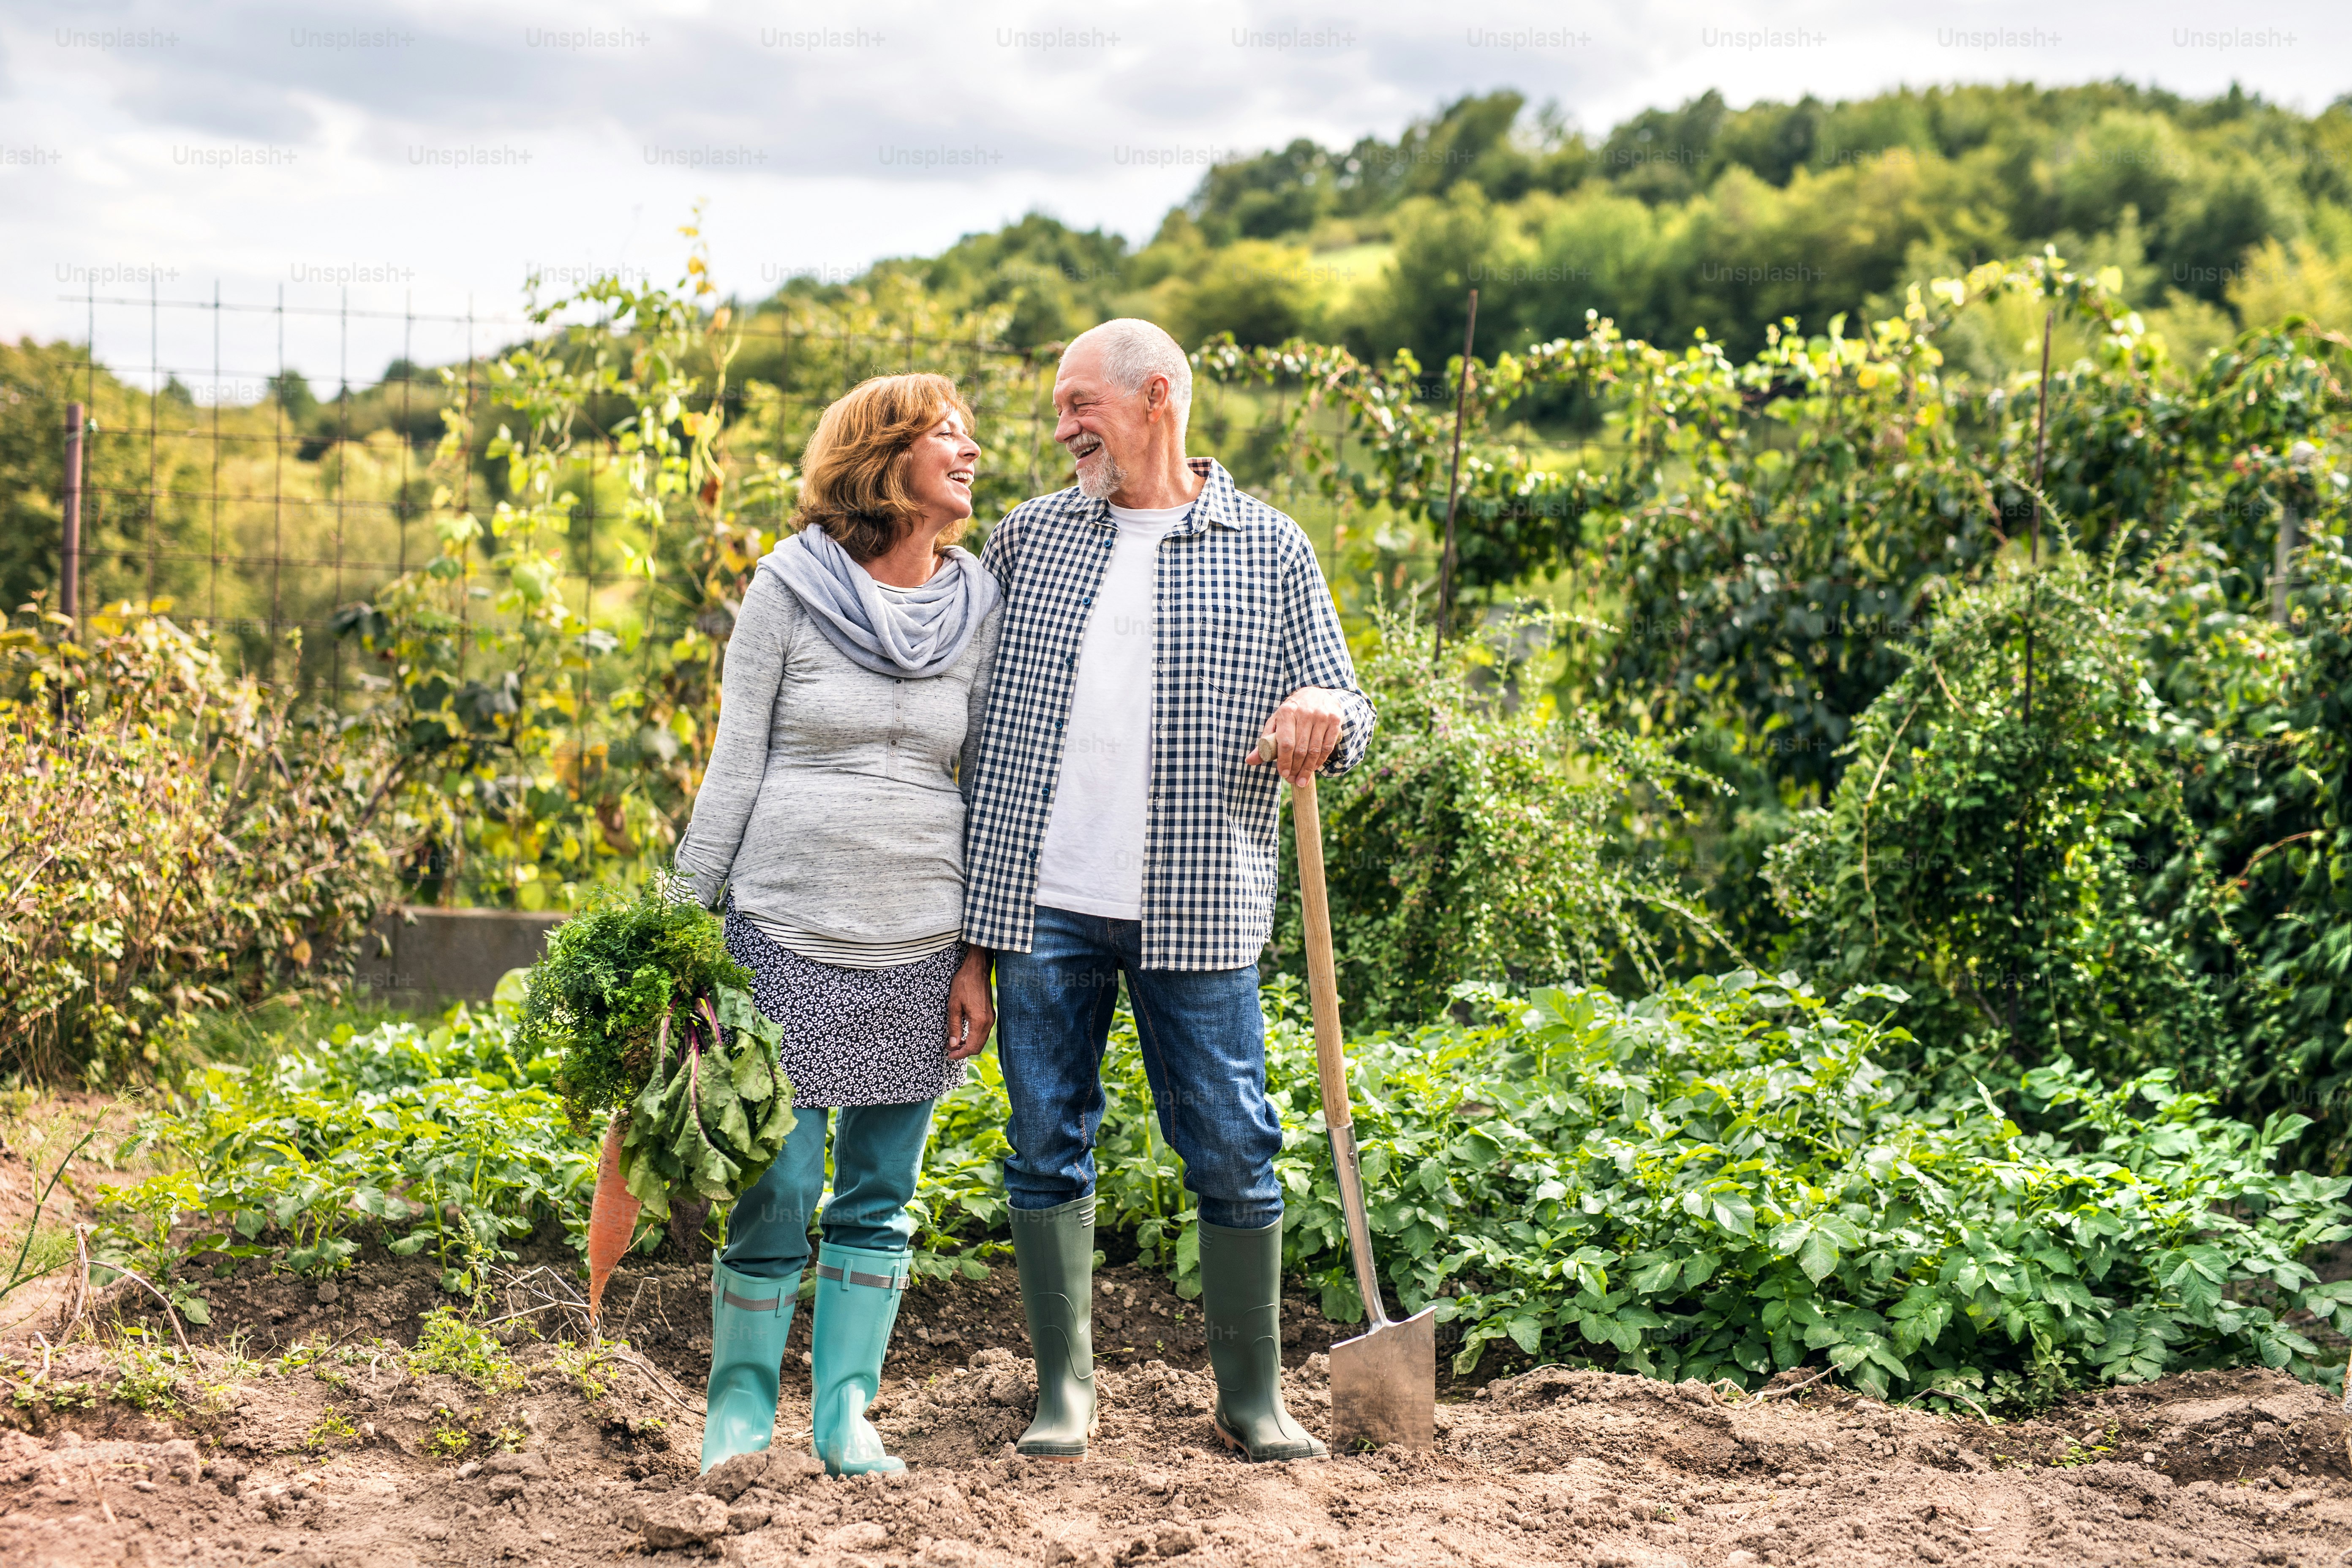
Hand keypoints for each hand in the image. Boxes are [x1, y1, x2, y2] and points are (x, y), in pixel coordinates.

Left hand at [945, 946, 994, 1060]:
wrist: (977, 969)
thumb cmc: (964, 984)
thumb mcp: (954, 1005)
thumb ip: (954, 1026)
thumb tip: (953, 1044)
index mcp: (979, 1021)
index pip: (971, 1047)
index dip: (959, 1054)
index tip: (949, 1055)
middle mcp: (988, 1022)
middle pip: (978, 1047)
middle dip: (963, 1051)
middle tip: (949, 1048)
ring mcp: (991, 1018)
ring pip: (981, 1040)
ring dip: (968, 1044)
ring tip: (954, 1041)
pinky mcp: (990, 1014)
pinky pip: (983, 1032)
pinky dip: (973, 1037)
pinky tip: (963, 1033)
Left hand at [1246, 686, 1348, 786]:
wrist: (1316, 694)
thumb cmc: (1292, 713)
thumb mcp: (1276, 722)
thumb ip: (1264, 742)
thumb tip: (1249, 761)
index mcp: (1287, 712)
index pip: (1286, 743)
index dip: (1284, 762)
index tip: (1283, 774)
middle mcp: (1305, 713)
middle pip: (1301, 749)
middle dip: (1296, 768)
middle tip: (1293, 781)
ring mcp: (1322, 716)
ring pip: (1315, 750)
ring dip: (1308, 769)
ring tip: (1302, 780)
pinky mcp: (1335, 720)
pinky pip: (1327, 746)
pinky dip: (1320, 761)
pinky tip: (1313, 769)